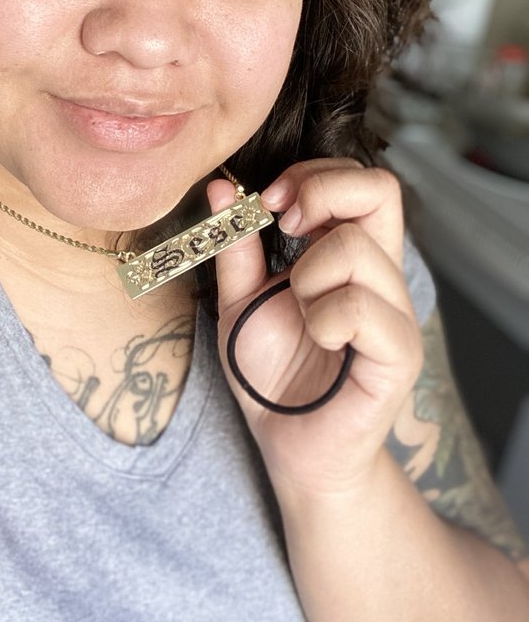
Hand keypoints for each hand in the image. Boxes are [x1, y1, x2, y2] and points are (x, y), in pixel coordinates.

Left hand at [208, 159, 422, 497]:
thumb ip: (236, 246)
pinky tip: (319, 340)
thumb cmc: (271, 372)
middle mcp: (382, 275)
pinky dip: (325, 318)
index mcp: (350, 255)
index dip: (311, 176)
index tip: (268, 202)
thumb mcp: (240, 299)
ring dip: (307, 275)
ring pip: (356, 249)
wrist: (289, 445)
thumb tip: (221, 189)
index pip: (360, 181)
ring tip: (301, 312)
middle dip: (318, 193)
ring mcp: (396, 312)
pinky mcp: (399, 354)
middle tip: (284, 225)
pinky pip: (363, 308)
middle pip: (381, 190)